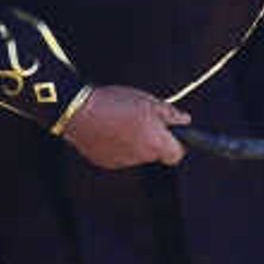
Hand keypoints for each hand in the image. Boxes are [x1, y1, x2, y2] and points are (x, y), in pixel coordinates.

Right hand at [58, 84, 188, 169]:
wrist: (79, 112)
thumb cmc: (115, 104)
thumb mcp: (148, 101)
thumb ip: (170, 114)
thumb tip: (184, 120)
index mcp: (156, 143)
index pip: (177, 155)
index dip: (176, 144)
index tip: (170, 133)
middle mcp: (141, 157)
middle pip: (154, 153)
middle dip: (151, 139)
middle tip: (141, 120)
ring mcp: (122, 162)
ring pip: (135, 154)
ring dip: (133, 142)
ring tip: (120, 122)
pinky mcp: (105, 162)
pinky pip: (117, 155)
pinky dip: (116, 145)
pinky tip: (107, 129)